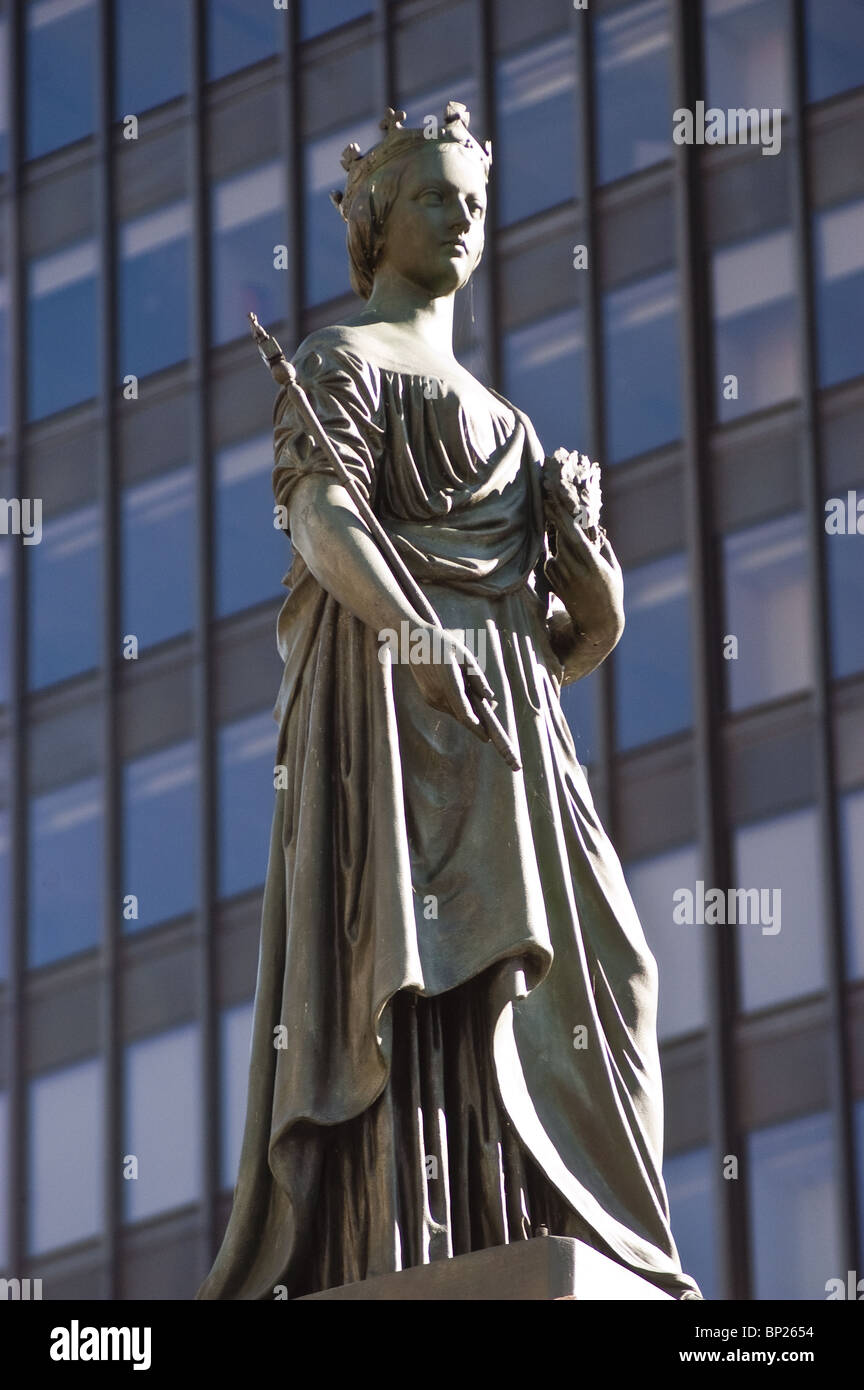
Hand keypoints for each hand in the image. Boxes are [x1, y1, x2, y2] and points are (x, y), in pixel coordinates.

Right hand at [407, 624, 492, 742]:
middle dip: (477, 724)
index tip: (487, 737)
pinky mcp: (428, 699)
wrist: (414, 642)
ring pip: (455, 713)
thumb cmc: (444, 645)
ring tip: (485, 713)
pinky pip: (448, 708)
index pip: (463, 710)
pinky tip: (468, 703)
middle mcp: (437, 693)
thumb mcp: (464, 656)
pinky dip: (459, 709)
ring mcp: (431, 697)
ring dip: (469, 716)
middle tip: (493, 729)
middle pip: (461, 716)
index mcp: (448, 680)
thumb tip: (490, 697)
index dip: (476, 726)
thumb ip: (477, 678)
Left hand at [544, 492, 623, 646]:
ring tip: (568, 538)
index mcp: (592, 565)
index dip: (562, 518)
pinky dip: (557, 557)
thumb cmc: (610, 593)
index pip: (573, 536)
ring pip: (555, 549)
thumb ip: (604, 547)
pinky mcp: (555, 584)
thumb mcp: (614, 569)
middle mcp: (575, 571)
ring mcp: (563, 578)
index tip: (553, 501)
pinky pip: (551, 562)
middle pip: (560, 538)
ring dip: (558, 539)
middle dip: (554, 518)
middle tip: (548, 499)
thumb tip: (596, 527)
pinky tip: (568, 562)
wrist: (596, 624)